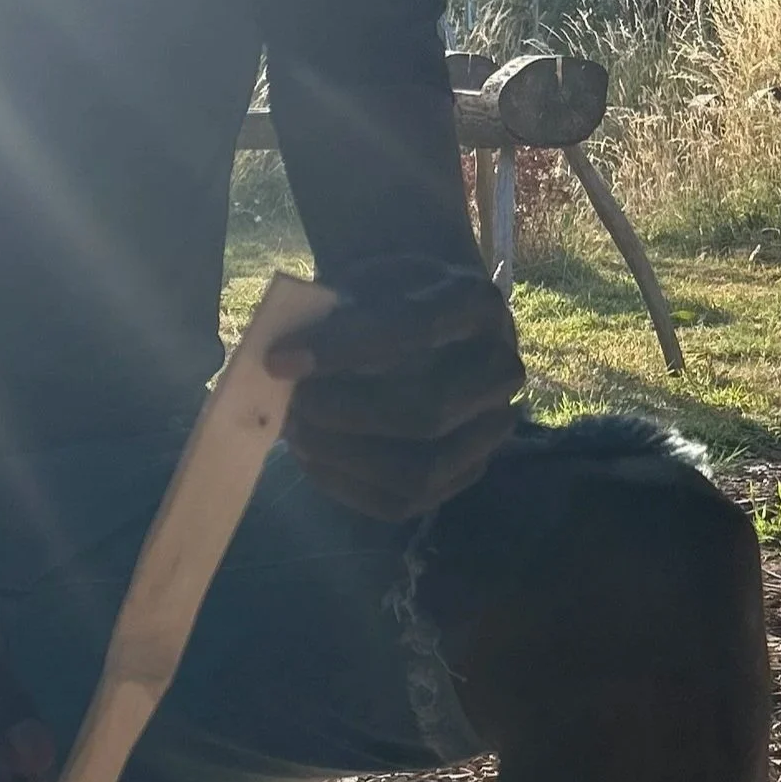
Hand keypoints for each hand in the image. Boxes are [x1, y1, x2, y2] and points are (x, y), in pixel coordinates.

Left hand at [270, 254, 523, 518]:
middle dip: (343, 414)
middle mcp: (501, 369)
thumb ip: (334, 312)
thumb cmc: (386, 296)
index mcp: (477, 303)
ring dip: (342, 456)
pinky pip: (405, 501)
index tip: (279, 359)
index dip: (342, 348)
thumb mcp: (365, 280)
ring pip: (419, 468)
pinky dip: (346, 485)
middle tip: (290, 403)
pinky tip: (310, 458)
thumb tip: (283, 359)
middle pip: (426, 411)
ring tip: (295, 431)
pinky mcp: (466, 472)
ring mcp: (492, 429)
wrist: (428, 318)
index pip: (415, 328)